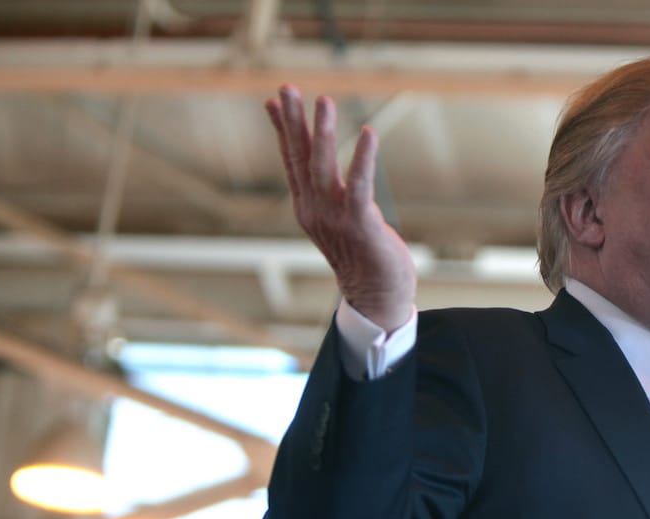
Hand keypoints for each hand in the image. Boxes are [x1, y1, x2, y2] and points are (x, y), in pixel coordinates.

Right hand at [266, 85, 415, 331]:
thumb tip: (325, 169)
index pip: (291, 162)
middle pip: (300, 158)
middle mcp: (315, 210)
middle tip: (287, 88)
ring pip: (323, 167)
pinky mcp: (361, 224)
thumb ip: (332, 194)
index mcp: (308, 208)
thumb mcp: (339, 221)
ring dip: (322, 132)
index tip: (274, 100)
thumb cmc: (362, 256)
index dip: (283, 131)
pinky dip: (363, 158)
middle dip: (294, 121)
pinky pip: (360, 185)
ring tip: (323, 100)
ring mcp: (335, 218)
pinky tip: (369, 133)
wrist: (375, 298)